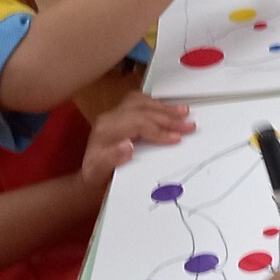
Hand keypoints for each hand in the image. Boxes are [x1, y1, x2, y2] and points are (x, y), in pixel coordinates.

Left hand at [81, 94, 195, 184]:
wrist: (91, 176)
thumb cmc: (96, 178)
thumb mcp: (98, 175)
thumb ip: (111, 160)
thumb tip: (127, 145)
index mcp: (105, 131)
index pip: (137, 123)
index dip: (159, 130)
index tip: (177, 138)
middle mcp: (109, 118)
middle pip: (142, 111)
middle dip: (168, 118)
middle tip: (188, 126)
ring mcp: (114, 114)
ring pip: (142, 102)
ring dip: (164, 108)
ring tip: (184, 112)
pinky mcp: (120, 114)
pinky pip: (139, 101)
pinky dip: (156, 104)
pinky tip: (168, 107)